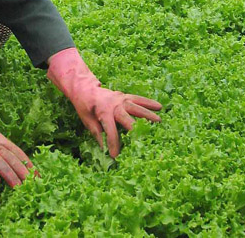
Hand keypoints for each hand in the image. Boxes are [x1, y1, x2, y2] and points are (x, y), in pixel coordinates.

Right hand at [0, 86, 32, 186]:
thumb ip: (2, 149)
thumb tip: (16, 163)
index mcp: (0, 139)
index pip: (17, 151)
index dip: (27, 163)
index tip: (37, 175)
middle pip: (10, 157)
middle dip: (22, 171)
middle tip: (31, 184)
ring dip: (9, 174)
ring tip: (18, 186)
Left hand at [47, 48, 161, 157]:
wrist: (85, 88)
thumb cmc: (85, 106)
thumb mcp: (86, 120)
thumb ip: (96, 133)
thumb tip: (103, 150)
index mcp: (102, 112)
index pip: (110, 130)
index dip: (113, 143)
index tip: (116, 155)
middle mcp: (113, 105)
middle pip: (127, 118)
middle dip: (136, 128)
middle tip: (147, 138)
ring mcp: (120, 99)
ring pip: (136, 107)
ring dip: (147, 114)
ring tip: (159, 120)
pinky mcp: (124, 96)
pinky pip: (138, 99)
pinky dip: (148, 102)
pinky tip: (159, 106)